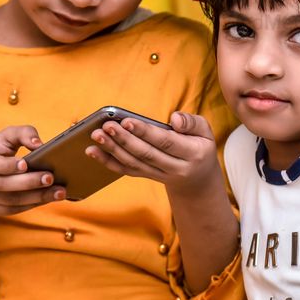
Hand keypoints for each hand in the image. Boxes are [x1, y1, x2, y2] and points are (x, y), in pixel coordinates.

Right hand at [0, 125, 64, 218]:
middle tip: (51, 178)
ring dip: (35, 197)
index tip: (26, 164)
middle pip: (1, 184)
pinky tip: (45, 199)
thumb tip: (38, 144)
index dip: (6, 165)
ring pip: (7, 200)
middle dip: (29, 182)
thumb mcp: (6, 137)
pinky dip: (29, 205)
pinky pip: (8, 210)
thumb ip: (23, 133)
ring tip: (57, 192)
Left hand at [86, 112, 220, 194]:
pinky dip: (108, 162)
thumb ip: (192, 122)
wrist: (198, 180)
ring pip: (133, 164)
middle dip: (124, 140)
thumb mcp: (206, 132)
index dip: (145, 132)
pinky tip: (93, 152)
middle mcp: (176, 168)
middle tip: (106, 127)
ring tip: (96, 136)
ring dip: (112, 150)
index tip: (127, 121)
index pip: (165, 142)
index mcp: (192, 154)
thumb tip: (174, 119)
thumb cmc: (200, 147)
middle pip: (146, 154)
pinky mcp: (147, 178)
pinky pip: (127, 171)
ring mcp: (160, 176)